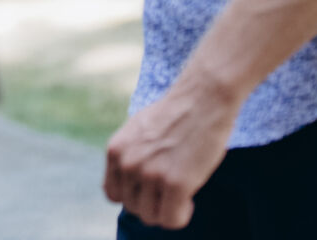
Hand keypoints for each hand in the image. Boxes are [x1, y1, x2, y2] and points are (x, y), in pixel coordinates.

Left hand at [102, 78, 241, 229]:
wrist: (204, 97)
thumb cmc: (176, 112)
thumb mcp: (138, 130)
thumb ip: (128, 156)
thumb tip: (124, 187)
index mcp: (115, 151)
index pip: (113, 194)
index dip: (134, 195)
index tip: (151, 188)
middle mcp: (128, 164)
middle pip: (134, 208)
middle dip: (153, 202)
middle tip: (171, 188)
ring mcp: (150, 174)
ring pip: (152, 217)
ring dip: (168, 210)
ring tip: (181, 192)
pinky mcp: (175, 183)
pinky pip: (172, 220)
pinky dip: (181, 216)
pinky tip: (189, 199)